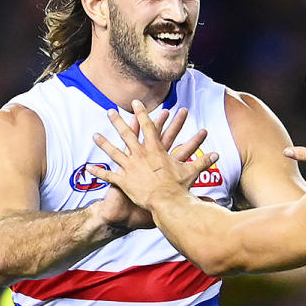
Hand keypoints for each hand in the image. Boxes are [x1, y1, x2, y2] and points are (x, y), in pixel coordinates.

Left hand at [89, 106, 198, 228]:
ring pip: (114, 152)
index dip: (142, 113)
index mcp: (155, 150)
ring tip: (94, 135)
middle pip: (127, 134)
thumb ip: (203, 162)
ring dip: (103, 143)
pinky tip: (88, 168)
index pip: (148, 126)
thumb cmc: (179, 187)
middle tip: (109, 111)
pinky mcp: (124, 181)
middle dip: (118, 121)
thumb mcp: (192, 172)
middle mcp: (140, 155)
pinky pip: (108, 175)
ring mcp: (130, 167)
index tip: (135, 102)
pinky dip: (98, 172)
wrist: (167, 202)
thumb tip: (217, 156)